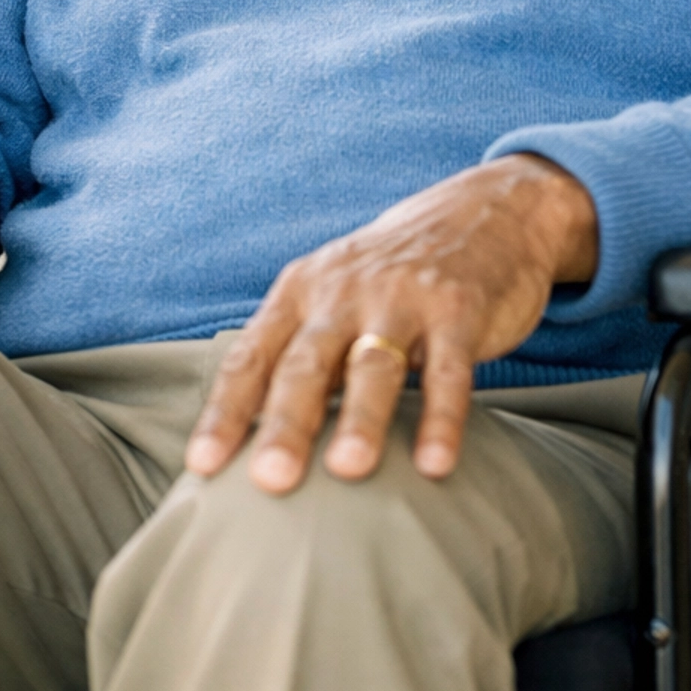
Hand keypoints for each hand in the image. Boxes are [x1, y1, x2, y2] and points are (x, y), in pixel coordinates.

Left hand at [184, 153, 597, 494]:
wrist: (487, 211)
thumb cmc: (392, 275)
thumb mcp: (334, 295)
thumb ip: (298, 357)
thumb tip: (244, 450)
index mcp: (303, 290)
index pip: (253, 356)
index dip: (226, 411)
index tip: (203, 467)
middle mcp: (346, 290)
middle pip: (307, 363)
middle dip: (286, 421)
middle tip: (269, 479)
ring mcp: (405, 296)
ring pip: (374, 364)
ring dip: (361, 417)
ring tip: (348, 471)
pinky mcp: (460, 308)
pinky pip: (448, 369)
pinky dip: (442, 417)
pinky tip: (436, 463)